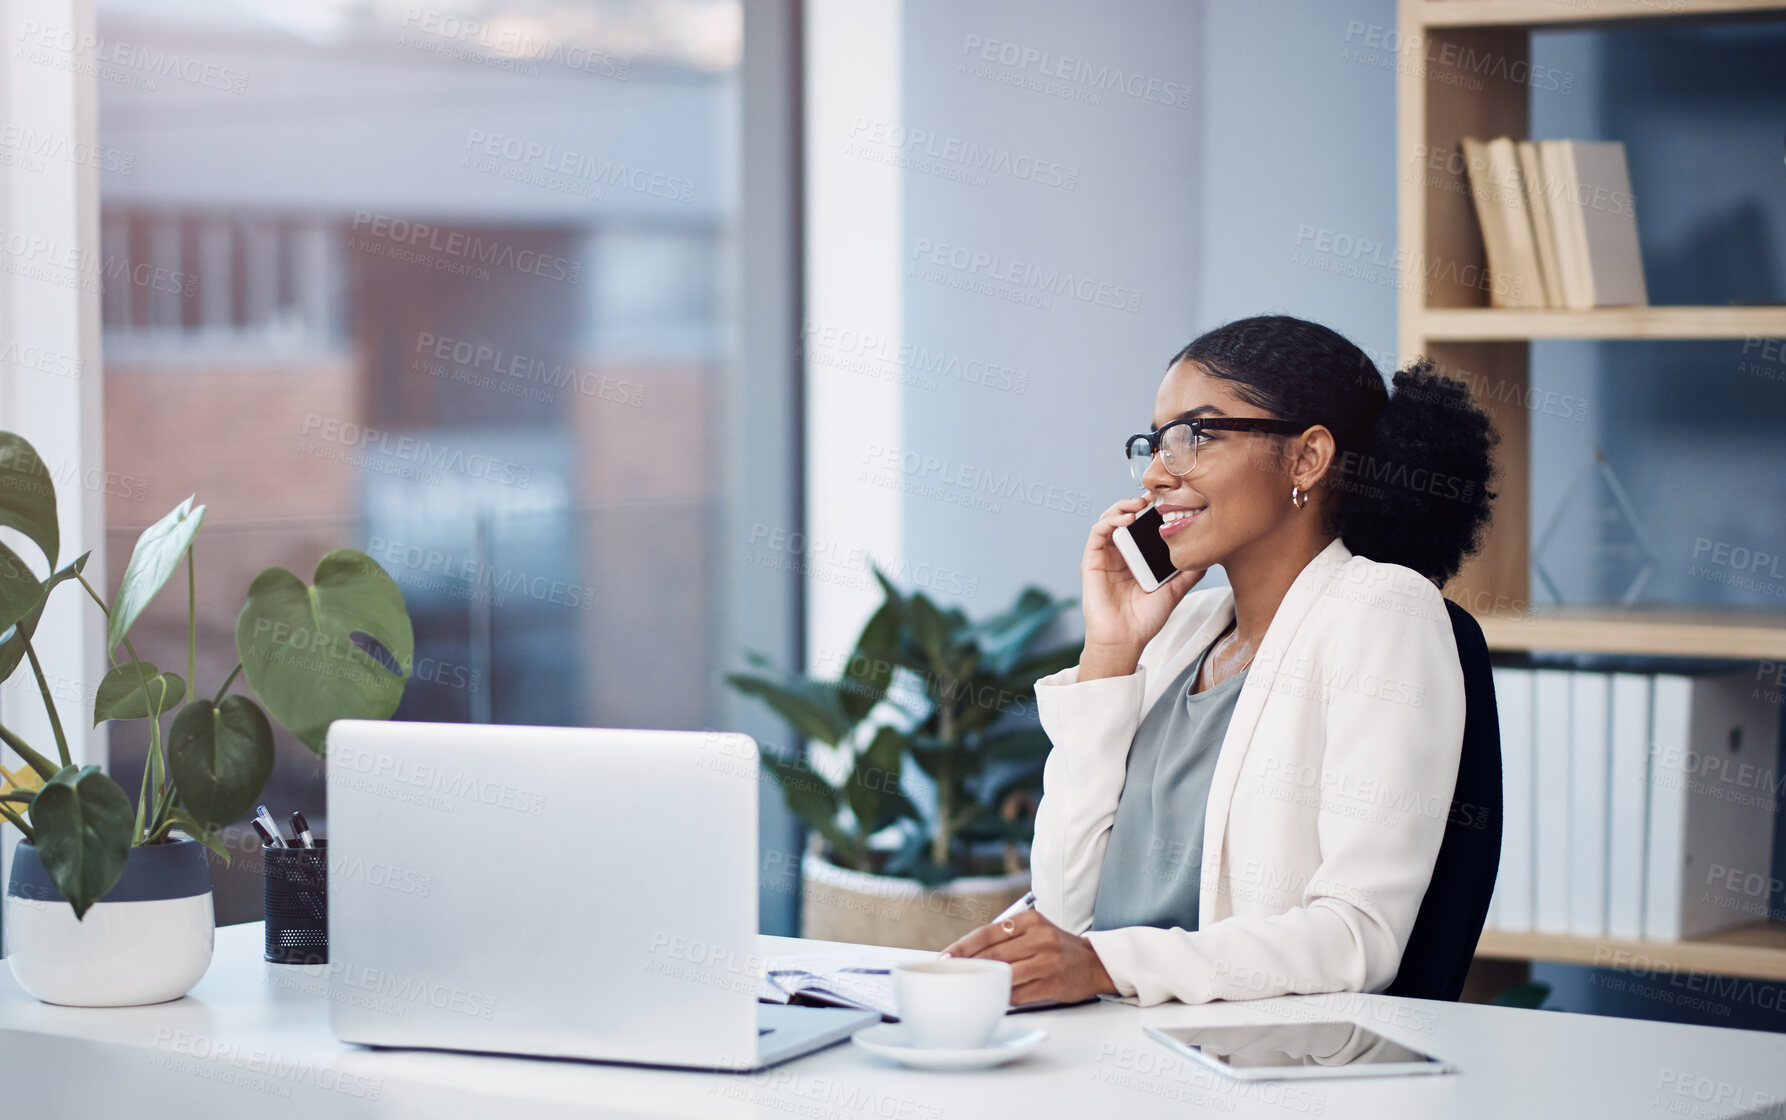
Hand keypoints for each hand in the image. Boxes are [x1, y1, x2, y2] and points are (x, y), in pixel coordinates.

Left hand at [939, 908, 1116, 1004]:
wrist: (1095, 963)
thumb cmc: (1056, 947)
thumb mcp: (1034, 930)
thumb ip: (1005, 937)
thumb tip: (965, 953)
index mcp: (1031, 920)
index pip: (987, 933)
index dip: (962, 947)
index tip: (944, 958)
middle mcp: (1040, 938)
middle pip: (993, 955)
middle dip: (968, 967)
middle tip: (950, 976)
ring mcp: (1047, 962)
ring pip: (1004, 975)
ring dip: (985, 983)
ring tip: (969, 987)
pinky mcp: (1053, 984)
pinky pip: (1019, 994)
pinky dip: (1004, 996)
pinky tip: (995, 997)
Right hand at [1079, 497, 1204, 677]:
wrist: (1125, 639)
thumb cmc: (1146, 619)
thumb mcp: (1174, 591)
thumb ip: (1188, 573)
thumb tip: (1209, 556)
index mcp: (1136, 558)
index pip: (1142, 527)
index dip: (1151, 512)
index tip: (1167, 500)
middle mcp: (1119, 554)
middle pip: (1124, 518)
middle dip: (1137, 503)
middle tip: (1155, 495)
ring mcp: (1104, 557)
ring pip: (1109, 520)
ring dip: (1122, 507)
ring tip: (1139, 504)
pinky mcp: (1092, 561)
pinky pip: (1097, 533)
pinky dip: (1110, 521)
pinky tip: (1126, 519)